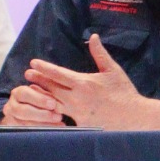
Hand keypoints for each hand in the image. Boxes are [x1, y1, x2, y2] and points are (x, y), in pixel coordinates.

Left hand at [19, 35, 158, 130]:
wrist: (132, 116)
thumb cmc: (123, 92)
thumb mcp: (113, 70)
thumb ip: (100, 53)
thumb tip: (92, 37)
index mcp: (83, 83)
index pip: (58, 74)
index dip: (44, 68)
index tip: (33, 63)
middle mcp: (76, 98)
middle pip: (51, 88)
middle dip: (38, 80)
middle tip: (27, 75)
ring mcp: (76, 112)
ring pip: (53, 103)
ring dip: (41, 96)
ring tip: (31, 90)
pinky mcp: (79, 123)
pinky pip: (62, 117)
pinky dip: (52, 112)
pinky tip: (45, 110)